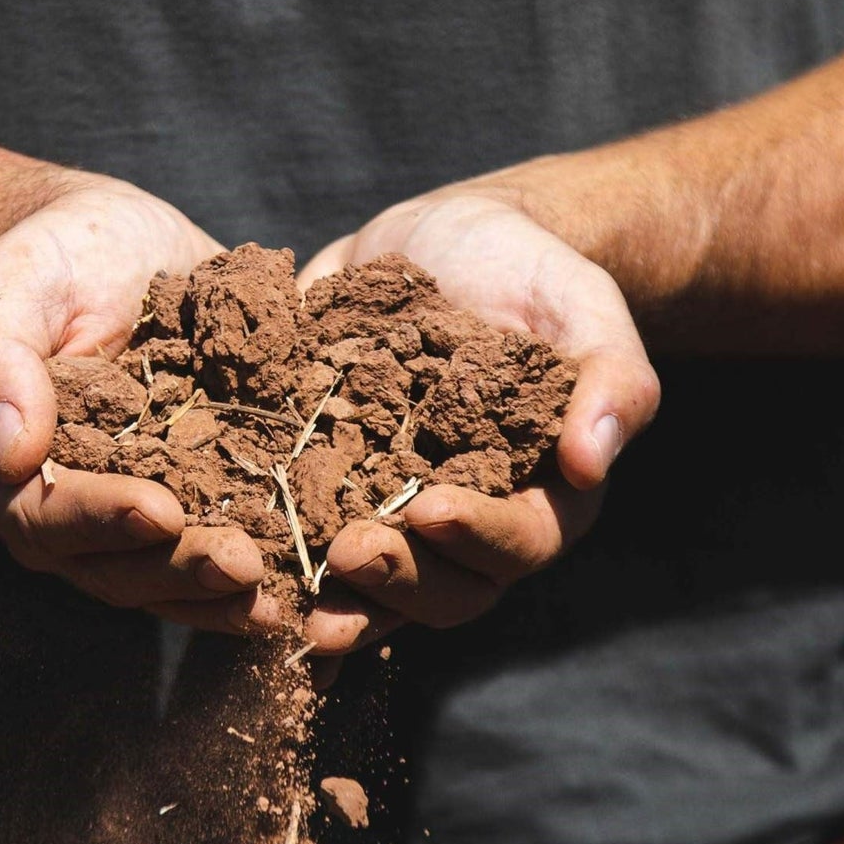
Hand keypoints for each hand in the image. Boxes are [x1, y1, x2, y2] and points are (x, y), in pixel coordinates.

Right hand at [0, 177, 286, 629]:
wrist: (114, 249)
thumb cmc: (52, 257)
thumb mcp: (12, 282)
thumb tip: (11, 456)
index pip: (42, 514)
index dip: (101, 520)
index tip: (160, 513)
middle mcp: (49, 517)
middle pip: (110, 567)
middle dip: (178, 569)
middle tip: (242, 566)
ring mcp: (116, 527)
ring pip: (164, 580)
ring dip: (220, 596)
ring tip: (279, 600)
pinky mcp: (179, 512)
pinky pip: (207, 560)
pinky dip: (251, 580)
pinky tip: (303, 585)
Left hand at [294, 186, 663, 656]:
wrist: (455, 239)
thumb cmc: (534, 273)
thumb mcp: (584, 306)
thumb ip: (611, 381)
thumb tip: (592, 461)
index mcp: (540, 495)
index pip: (520, 541)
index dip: (478, 536)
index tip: (431, 508)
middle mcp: (468, 526)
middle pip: (443, 590)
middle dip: (397, 581)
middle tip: (348, 552)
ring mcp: (395, 516)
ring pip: (373, 590)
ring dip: (334, 603)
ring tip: (286, 600)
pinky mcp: (331, 491)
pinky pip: (305, 547)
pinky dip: (276, 574)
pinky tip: (232, 585)